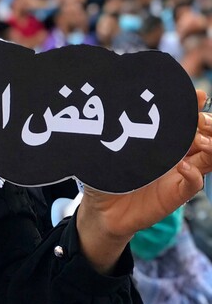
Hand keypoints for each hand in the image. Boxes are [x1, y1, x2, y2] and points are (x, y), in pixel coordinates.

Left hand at [77, 89, 211, 272]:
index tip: (197, 94)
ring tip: (202, 140)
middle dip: (207, 125)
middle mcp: (175, 154)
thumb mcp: (109, 146)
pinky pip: (193, 183)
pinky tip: (184, 168)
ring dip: (210, 147)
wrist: (102, 208)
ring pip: (208, 158)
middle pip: (205, 136)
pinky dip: (194, 175)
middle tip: (202, 119)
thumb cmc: (105, 173)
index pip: (186, 120)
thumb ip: (115, 127)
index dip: (193, 107)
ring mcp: (178, 174)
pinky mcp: (174, 195)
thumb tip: (111, 98)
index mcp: (161, 140)